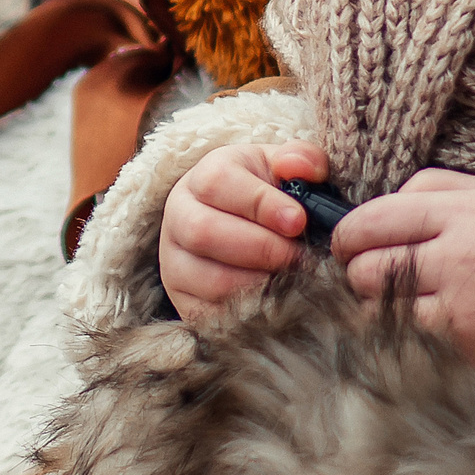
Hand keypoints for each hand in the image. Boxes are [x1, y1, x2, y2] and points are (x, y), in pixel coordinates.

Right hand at [159, 141, 328, 321]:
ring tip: (292, 281)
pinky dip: (247, 313)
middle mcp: (179, 216)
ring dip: (258, 284)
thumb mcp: (283, 168)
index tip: (298, 221)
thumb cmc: (267, 194)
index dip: (260, 203)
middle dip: (261, 248)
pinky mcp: (182, 299)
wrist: (238, 227)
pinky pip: (210, 316)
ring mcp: (175, 261)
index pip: (217, 184)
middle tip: (300, 258)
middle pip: (203, 232)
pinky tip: (274, 302)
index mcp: (203, 176)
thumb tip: (300, 168)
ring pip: (208, 279)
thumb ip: (300, 158)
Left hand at [334, 170, 474, 387]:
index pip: (370, 222)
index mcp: (459, 214)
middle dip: (359, 272)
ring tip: (404, 301)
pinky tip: (422, 328)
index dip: (346, 236)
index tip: (347, 245)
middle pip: (366, 269)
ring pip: (379, 312)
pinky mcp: (471, 352)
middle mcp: (456, 260)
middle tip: (373, 275)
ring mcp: (463, 310)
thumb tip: (376, 209)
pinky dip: (404, 337)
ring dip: (378, 308)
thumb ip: (432, 190)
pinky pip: (409, 344)